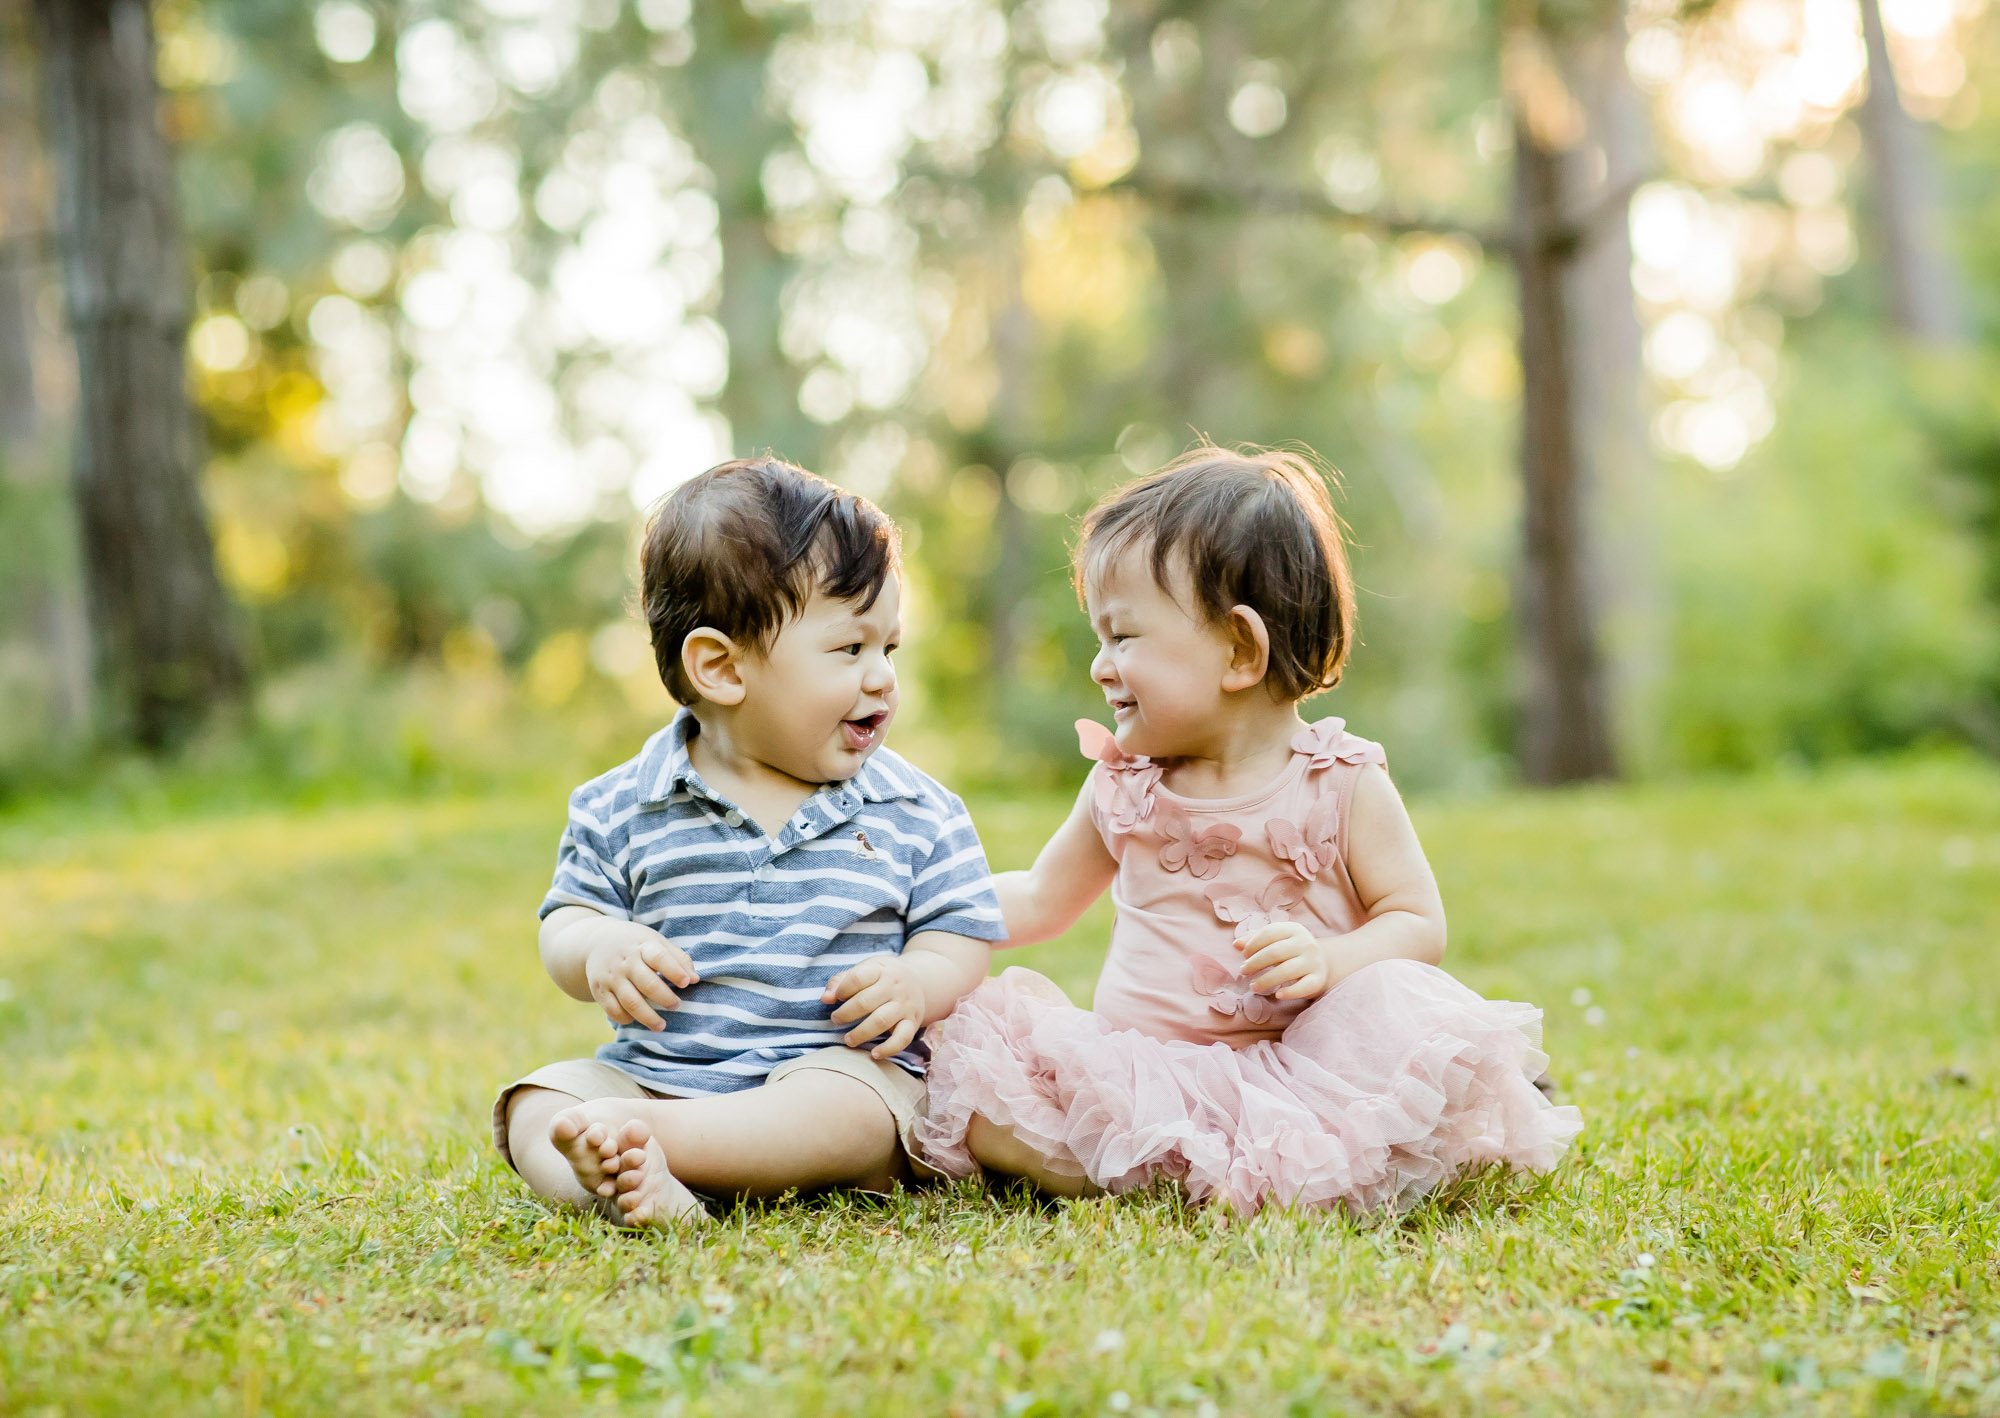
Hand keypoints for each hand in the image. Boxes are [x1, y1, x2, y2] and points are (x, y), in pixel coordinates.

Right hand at [583, 924, 697, 1030]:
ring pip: (630, 1001)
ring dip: (647, 1016)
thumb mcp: (656, 941)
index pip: (659, 957)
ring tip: (661, 1025)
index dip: (674, 971)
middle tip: (676, 1005)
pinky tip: (636, 1019)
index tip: (686, 983)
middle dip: (664, 998)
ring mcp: (611, 977)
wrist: (596, 941)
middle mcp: (626, 962)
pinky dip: (625, 1018)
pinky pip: (613, 1010)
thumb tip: (695, 979)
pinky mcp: (600, 990)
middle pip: (646, 983)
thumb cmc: (636, 944)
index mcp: (643, 946)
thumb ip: (678, 959)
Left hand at [822, 954, 926, 1059]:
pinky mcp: (913, 1022)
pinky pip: (903, 1038)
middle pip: (866, 1002)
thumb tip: (825, 999)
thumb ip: (841, 981)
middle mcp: (894, 987)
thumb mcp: (865, 969)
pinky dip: (889, 1048)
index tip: (837, 997)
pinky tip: (874, 1054)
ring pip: (881, 1021)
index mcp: (880, 970)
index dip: (842, 990)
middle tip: (836, 1020)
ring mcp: (905, 1005)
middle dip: (845, 1014)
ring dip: (861, 1033)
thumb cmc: (883, 977)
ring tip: (848, 1039)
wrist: (920, 981)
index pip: (858, 978)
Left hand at [1235, 921, 1333, 1000]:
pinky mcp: (1318, 979)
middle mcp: (1306, 943)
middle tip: (1243, 971)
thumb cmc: (1290, 951)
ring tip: (1253, 986)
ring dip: (1266, 980)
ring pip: (1287, 971)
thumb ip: (1255, 940)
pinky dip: (1290, 992)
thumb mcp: (1275, 941)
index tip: (1243, 955)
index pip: (1269, 933)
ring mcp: (1314, 962)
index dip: (1252, 944)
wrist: (1321, 964)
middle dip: (1255, 963)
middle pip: (1275, 952)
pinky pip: (1304, 987)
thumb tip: (1236, 944)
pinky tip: (1277, 995)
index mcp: (1294, 929)